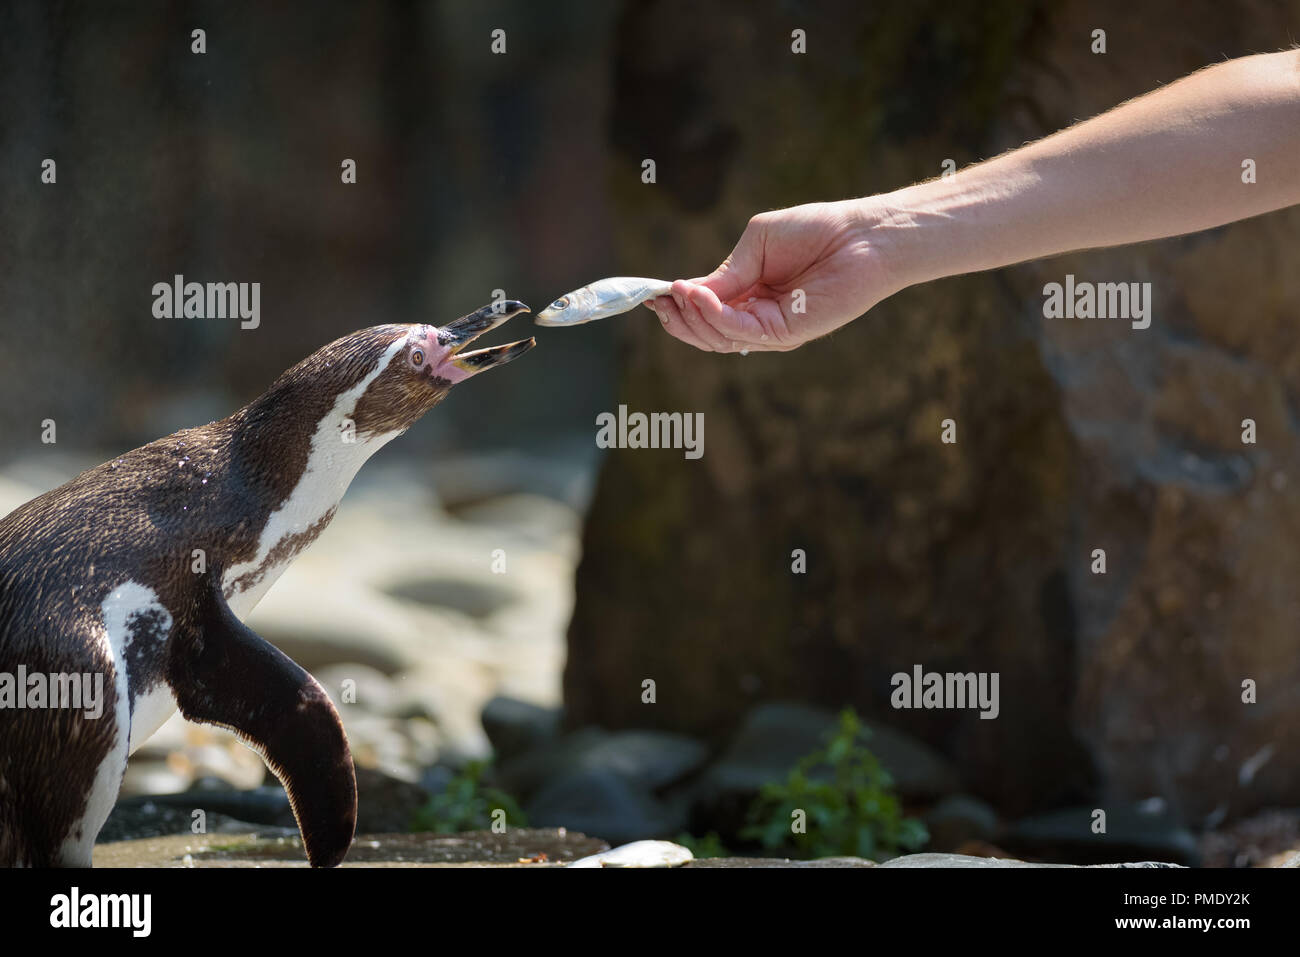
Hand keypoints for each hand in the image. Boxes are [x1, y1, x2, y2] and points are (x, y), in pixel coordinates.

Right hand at [648, 199, 902, 351]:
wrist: (863, 236)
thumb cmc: (816, 230)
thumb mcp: (757, 244)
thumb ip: (726, 272)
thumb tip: (687, 291)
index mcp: (750, 294)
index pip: (706, 309)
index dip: (677, 304)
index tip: (652, 295)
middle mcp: (758, 316)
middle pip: (707, 332)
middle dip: (678, 318)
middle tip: (658, 302)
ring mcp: (771, 328)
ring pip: (718, 337)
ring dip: (692, 318)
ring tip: (677, 294)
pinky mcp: (786, 333)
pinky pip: (740, 331)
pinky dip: (714, 316)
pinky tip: (698, 296)